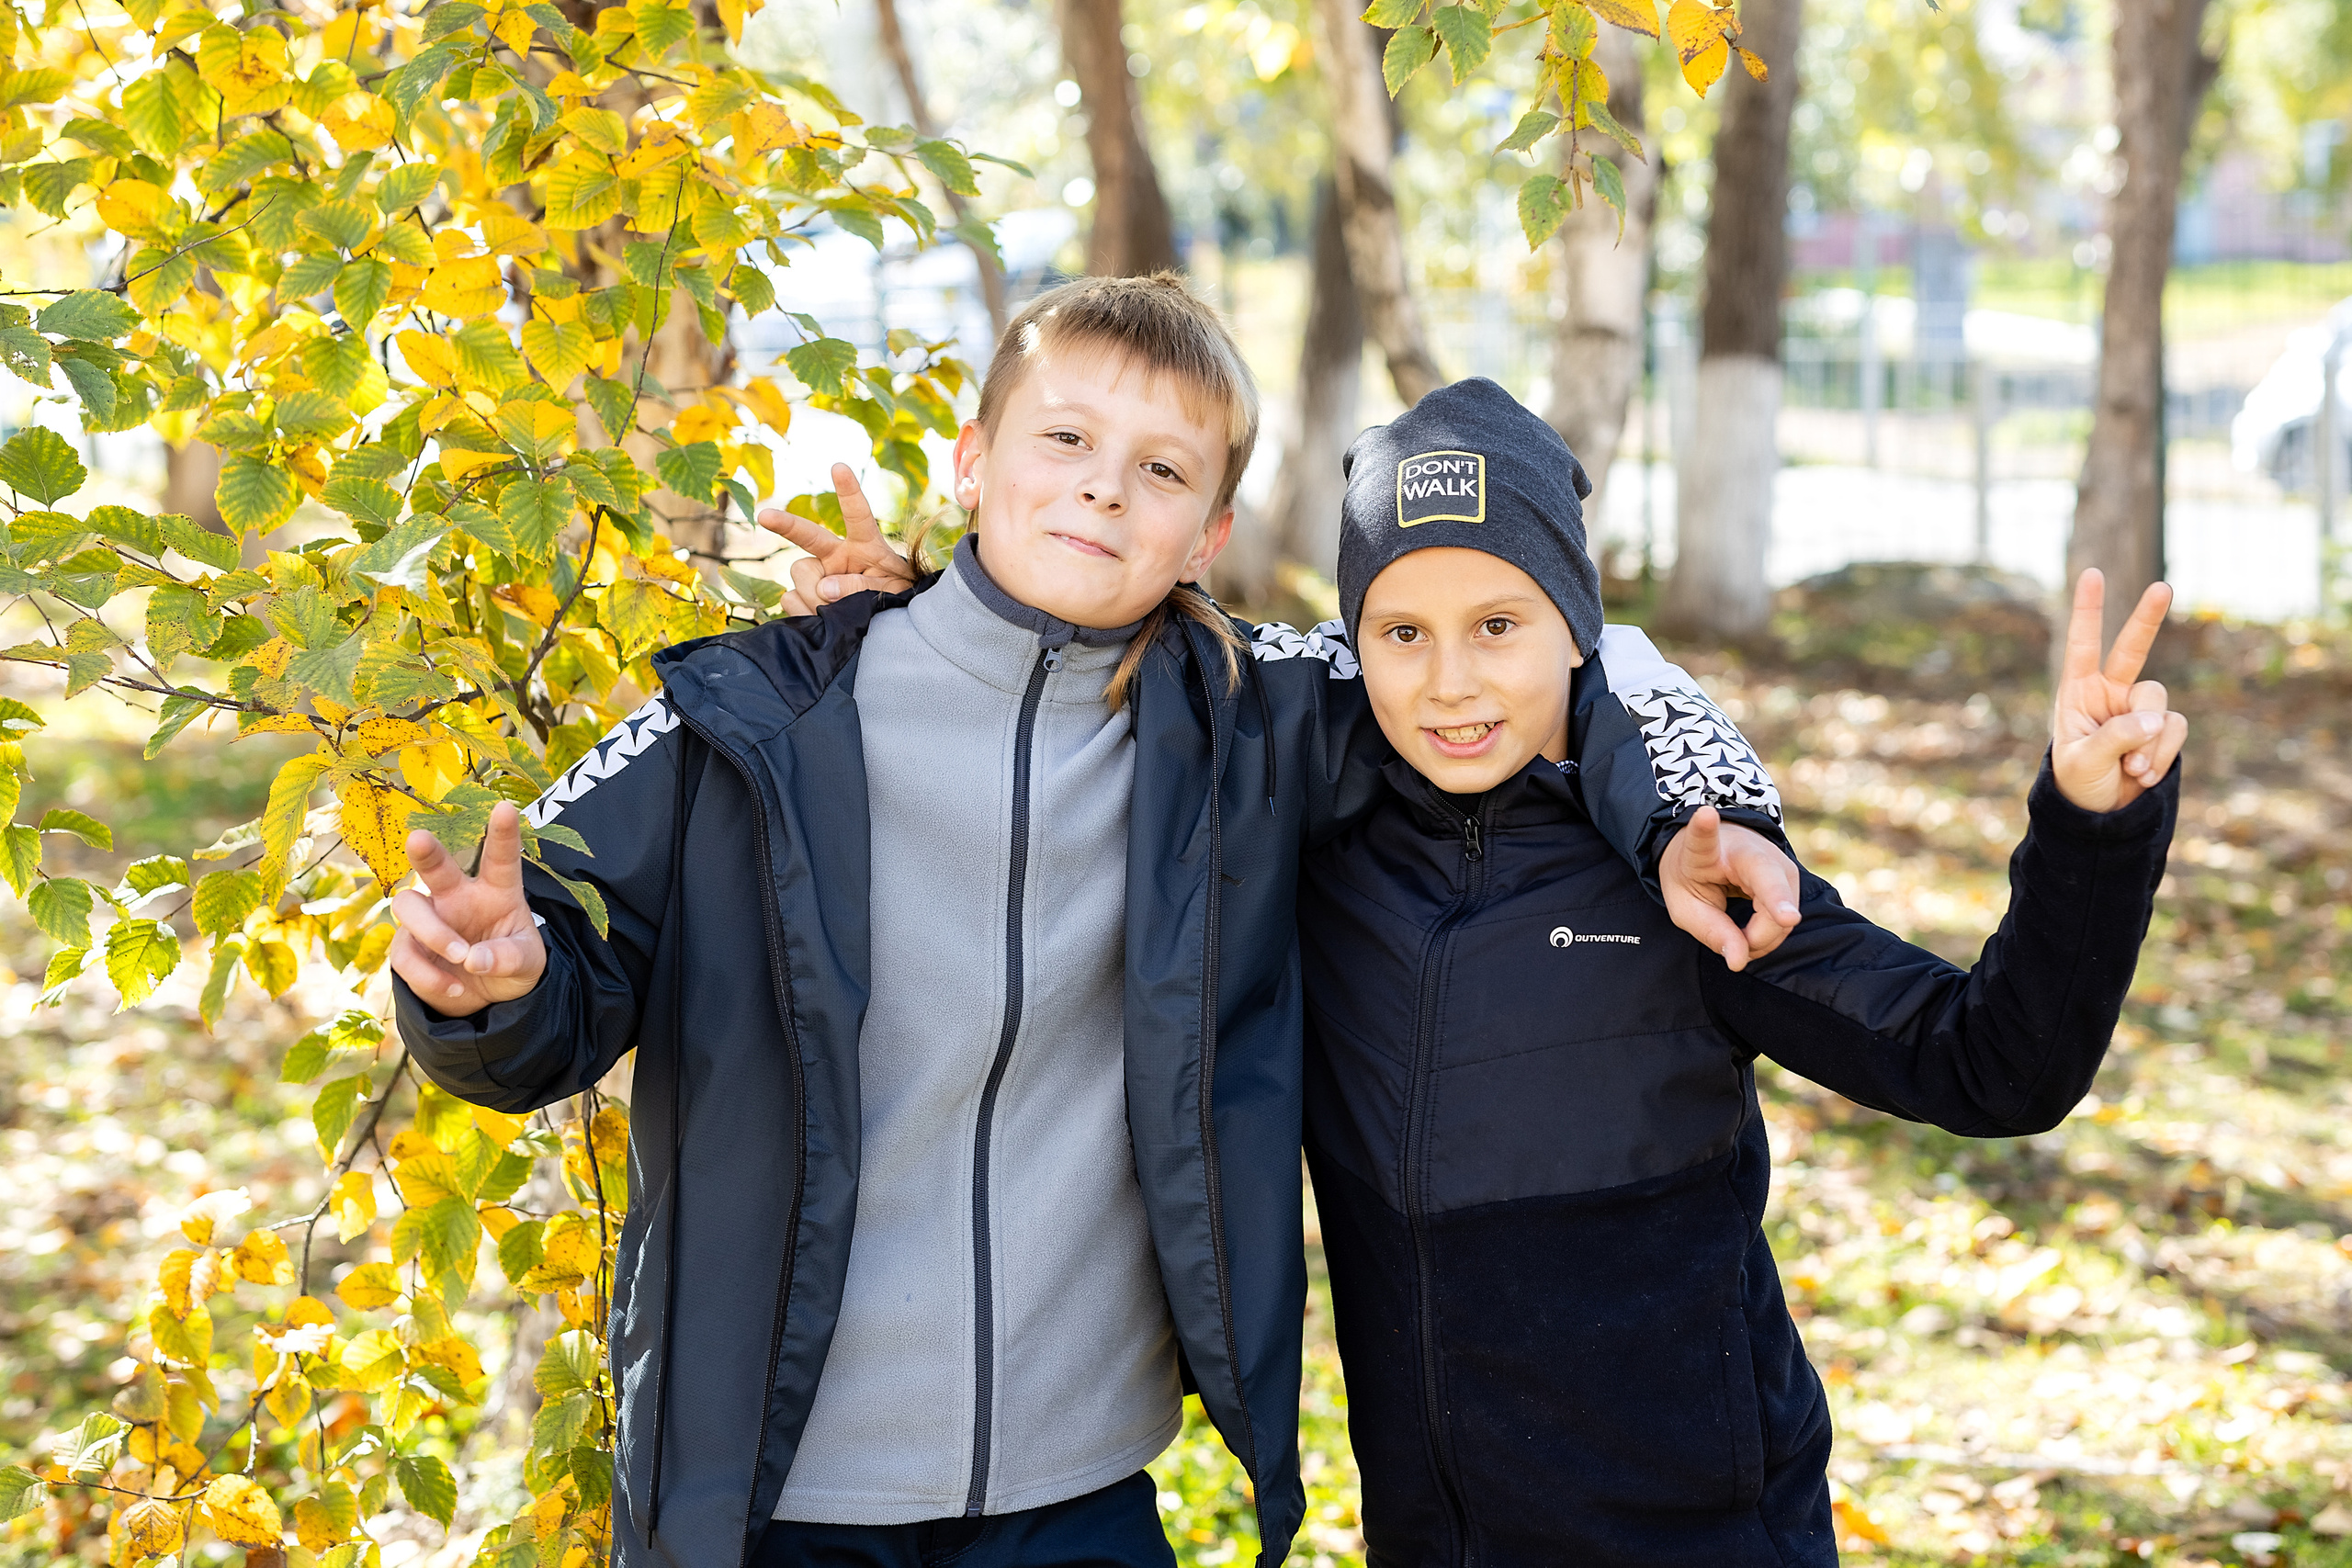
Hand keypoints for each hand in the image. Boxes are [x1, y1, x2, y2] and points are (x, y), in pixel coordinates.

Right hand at [387, 802, 546, 1016]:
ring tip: (463, 957)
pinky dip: (428, 976)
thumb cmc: (511, 965)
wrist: (486, 1000)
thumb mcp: (527, 964)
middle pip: (436, 868)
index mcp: (496, 891)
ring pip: (409, 907)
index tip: (506, 808)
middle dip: (426, 852)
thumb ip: (509, 958)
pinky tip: (454, 988)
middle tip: (418, 839)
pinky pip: (404, 954)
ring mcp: (429, 919)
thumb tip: (475, 959)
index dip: (503, 834)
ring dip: (434, 933)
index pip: (500, 858)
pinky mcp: (408, 947)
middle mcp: (457, 896)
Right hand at [757, 463, 919, 614]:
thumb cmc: (895, 600)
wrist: (883, 627)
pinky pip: (791, 602)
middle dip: (785, 523)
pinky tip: (820, 620)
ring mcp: (817, 574)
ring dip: (815, 596)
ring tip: (835, 613)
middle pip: (807, 535)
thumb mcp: (892, 591)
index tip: (839, 467)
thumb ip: (863, 587)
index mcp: (865, 545)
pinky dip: (805, 614)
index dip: (848, 491)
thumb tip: (825, 589)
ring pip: (801, 574)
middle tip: (764, 516)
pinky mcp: (802, 596)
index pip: (857, 514)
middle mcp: (836, 555)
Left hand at [1659, 807, 1803, 972]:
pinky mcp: (1790, 877)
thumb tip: (1740, 961)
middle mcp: (1749, 849)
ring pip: (1783, 910)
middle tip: (1742, 948)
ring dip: (1762, 938)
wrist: (1712, 851)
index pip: (1703, 839)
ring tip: (1738, 937)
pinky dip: (1769, 935)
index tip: (1705, 814)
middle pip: (1769, 886)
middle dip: (1771, 920)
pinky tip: (1752, 934)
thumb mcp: (1686, 906)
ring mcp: (1776, 861)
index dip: (1704, 828)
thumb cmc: (1694, 877)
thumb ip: (1711, 932)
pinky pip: (1787, 917)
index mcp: (1706, 849)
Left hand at [2052, 569, 2187, 812]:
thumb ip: (2116, 737)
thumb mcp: (2084, 761)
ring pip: (2159, 703)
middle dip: (2148, 618)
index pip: (2083, 645)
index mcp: (2078, 692)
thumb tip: (2157, 718)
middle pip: (2133, 648)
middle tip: (2163, 587)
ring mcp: (2139, 709)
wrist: (2100, 815)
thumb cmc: (2078, 782)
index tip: (2093, 573)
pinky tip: (2143, 776)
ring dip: (2148, 741)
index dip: (2089, 610)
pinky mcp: (2163, 728)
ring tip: (2130, 770)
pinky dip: (2161, 754)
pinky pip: (2174, 730)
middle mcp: (2111, 693)